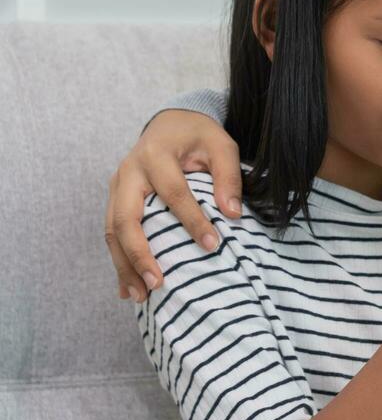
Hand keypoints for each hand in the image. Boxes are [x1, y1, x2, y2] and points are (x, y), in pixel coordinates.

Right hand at [105, 109, 242, 302]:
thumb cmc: (199, 135)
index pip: (173, 193)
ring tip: (140, 297)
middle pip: (125, 218)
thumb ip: (228, 176)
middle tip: (157, 283)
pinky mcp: (114, 200)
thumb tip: (232, 215)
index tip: (212, 245)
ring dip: (124, 266)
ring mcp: (116, 187)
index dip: (192, 220)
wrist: (170, 123)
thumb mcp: (221, 145)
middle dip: (139, 254)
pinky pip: (111, 234)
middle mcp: (128, 172)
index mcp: (155, 155)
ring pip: (111, 231)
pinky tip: (126, 290)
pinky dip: (119, 262)